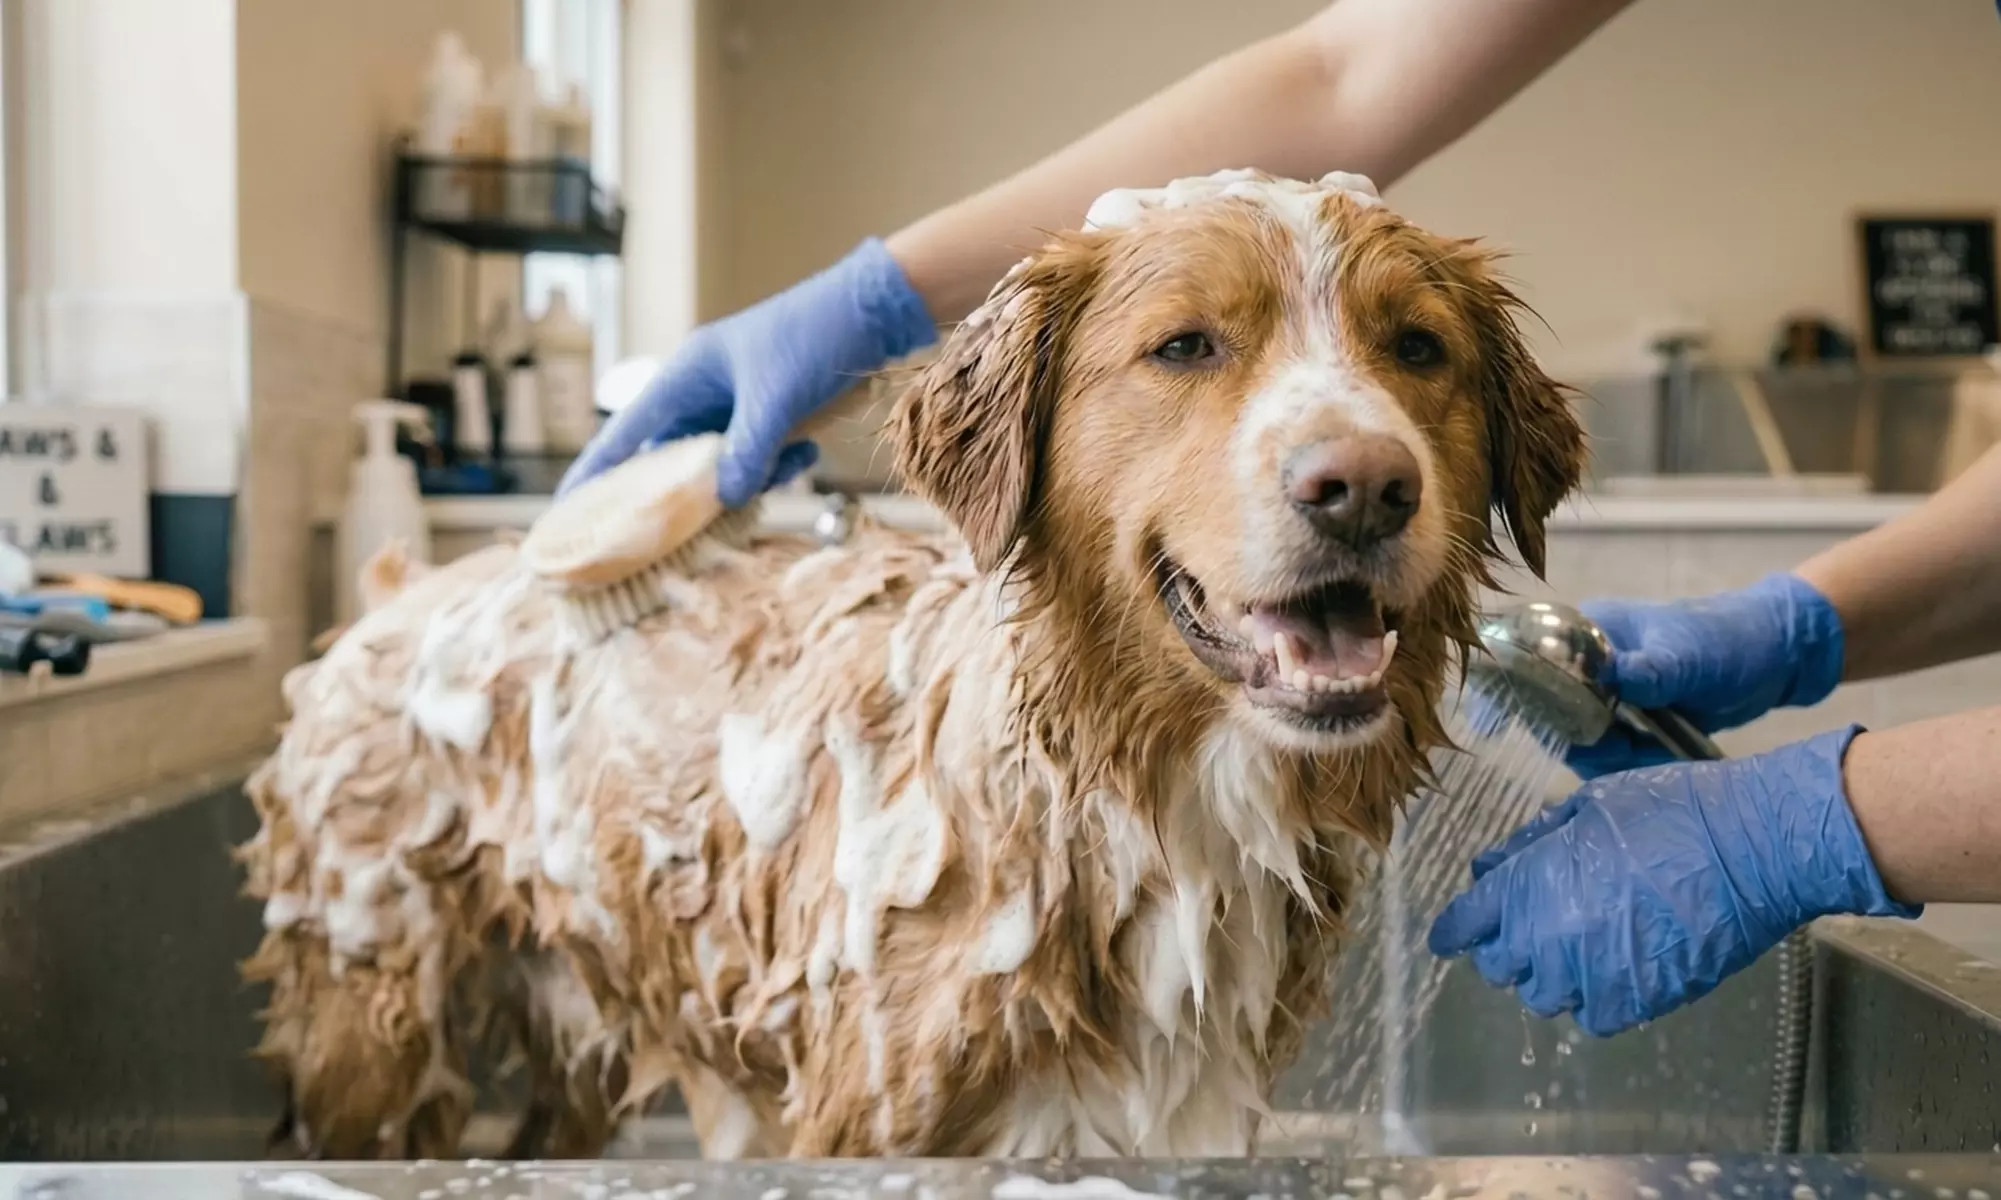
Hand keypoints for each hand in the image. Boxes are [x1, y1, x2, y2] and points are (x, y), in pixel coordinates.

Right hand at [558, 238, 936, 505]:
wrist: (876, 313)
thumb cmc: (815, 336)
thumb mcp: (777, 398)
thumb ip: (748, 451)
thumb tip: (725, 498)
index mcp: (686, 376)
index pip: (626, 434)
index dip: (596, 474)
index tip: (568, 510)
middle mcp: (705, 393)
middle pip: (674, 459)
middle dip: (690, 491)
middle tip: (698, 523)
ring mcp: (738, 408)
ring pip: (722, 467)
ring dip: (750, 477)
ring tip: (789, 457)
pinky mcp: (772, 418)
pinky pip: (759, 461)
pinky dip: (779, 466)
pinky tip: (809, 450)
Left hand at [1429, 726, 1916, 1036]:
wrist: (1750, 849)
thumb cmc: (1669, 812)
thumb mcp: (1587, 807)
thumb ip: (1530, 843)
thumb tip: (1490, 866)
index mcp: (1527, 886)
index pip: (1464, 924)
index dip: (1451, 930)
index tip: (1447, 936)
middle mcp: (1548, 939)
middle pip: (1498, 965)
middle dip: (1504, 945)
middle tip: (1527, 923)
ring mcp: (1592, 976)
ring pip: (1543, 995)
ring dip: (1548, 973)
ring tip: (1575, 944)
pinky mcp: (1638, 1002)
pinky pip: (1592, 1016)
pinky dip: (1594, 998)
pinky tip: (1610, 969)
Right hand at [1566, 573, 1844, 776]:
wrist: (1779, 656)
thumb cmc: (1729, 641)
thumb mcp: (1686, 657)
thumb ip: (1644, 671)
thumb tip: (1603, 681)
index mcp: (1591, 631)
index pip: (1540, 668)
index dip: (1538, 702)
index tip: (1547, 730)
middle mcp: (1591, 662)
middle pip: (1557, 710)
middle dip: (1587, 740)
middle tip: (1627, 751)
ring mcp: (1611, 691)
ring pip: (1584, 736)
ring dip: (1612, 755)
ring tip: (1655, 753)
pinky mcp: (1632, 717)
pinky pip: (1612, 746)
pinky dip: (1630, 760)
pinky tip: (1658, 758)